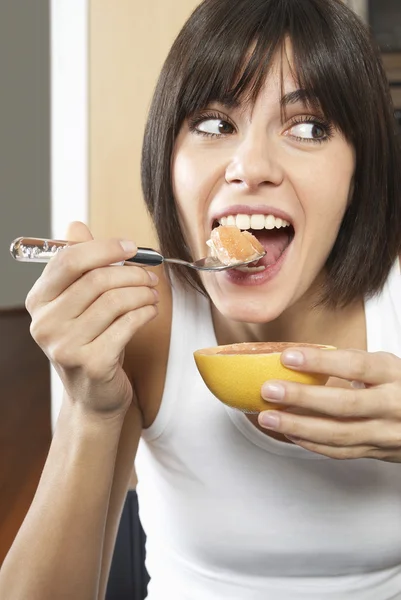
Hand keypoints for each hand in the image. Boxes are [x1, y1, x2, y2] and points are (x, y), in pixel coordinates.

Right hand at [25, 222, 158, 417]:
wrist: (93, 395)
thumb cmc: (90, 342)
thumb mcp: (80, 303)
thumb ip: (78, 265)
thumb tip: (76, 226)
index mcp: (38, 301)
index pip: (68, 260)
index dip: (105, 248)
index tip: (131, 247)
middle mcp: (45, 323)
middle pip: (96, 280)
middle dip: (132, 273)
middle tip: (151, 276)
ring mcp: (65, 346)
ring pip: (114, 301)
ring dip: (142, 293)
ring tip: (152, 295)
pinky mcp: (91, 363)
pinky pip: (127, 325)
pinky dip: (145, 313)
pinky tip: (150, 312)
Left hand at [258, 347, 400, 461]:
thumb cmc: (400, 386)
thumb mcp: (386, 367)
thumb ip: (352, 362)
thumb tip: (302, 357)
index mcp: (394, 374)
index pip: (355, 366)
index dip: (320, 362)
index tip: (288, 357)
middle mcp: (393, 405)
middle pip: (344, 404)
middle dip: (302, 397)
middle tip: (269, 389)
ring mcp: (386, 433)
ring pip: (338, 434)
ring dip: (298, 426)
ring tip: (268, 417)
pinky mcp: (378, 453)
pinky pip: (340, 451)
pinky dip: (311, 443)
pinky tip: (289, 432)